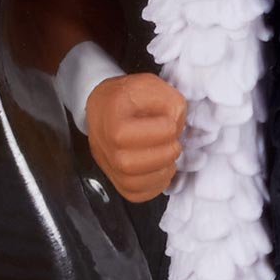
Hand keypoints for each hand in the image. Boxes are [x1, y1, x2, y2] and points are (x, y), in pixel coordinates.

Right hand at [86, 72, 186, 202]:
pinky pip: (135, 194)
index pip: (130, 134)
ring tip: (170, 155)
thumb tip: (175, 123)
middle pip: (129, 163)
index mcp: (110, 119)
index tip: (167, 120)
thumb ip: (169, 100)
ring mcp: (108, 165)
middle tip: (174, 141)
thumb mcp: (151, 85)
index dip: (161, 127)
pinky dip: (155, 186)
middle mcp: (103, 146)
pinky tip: (163, 169)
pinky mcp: (117, 180)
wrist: (105, 108)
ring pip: (132, 183)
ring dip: (162, 170)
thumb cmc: (131, 97)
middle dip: (164, 153)